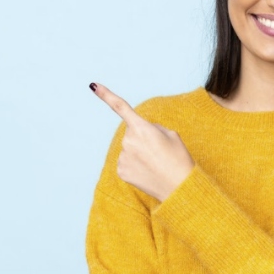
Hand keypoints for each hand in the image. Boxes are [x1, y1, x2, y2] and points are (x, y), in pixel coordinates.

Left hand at [91, 82, 195, 201]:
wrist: (179, 188)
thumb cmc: (179, 159)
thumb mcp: (171, 135)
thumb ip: (152, 127)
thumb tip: (140, 131)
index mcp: (141, 128)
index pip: (121, 107)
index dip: (106, 95)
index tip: (93, 86)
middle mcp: (128, 141)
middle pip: (132, 132)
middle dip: (143, 137)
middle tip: (159, 150)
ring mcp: (123, 157)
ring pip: (129, 148)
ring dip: (140, 152)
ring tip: (156, 163)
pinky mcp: (121, 171)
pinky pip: (127, 161)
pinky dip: (136, 165)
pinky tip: (147, 172)